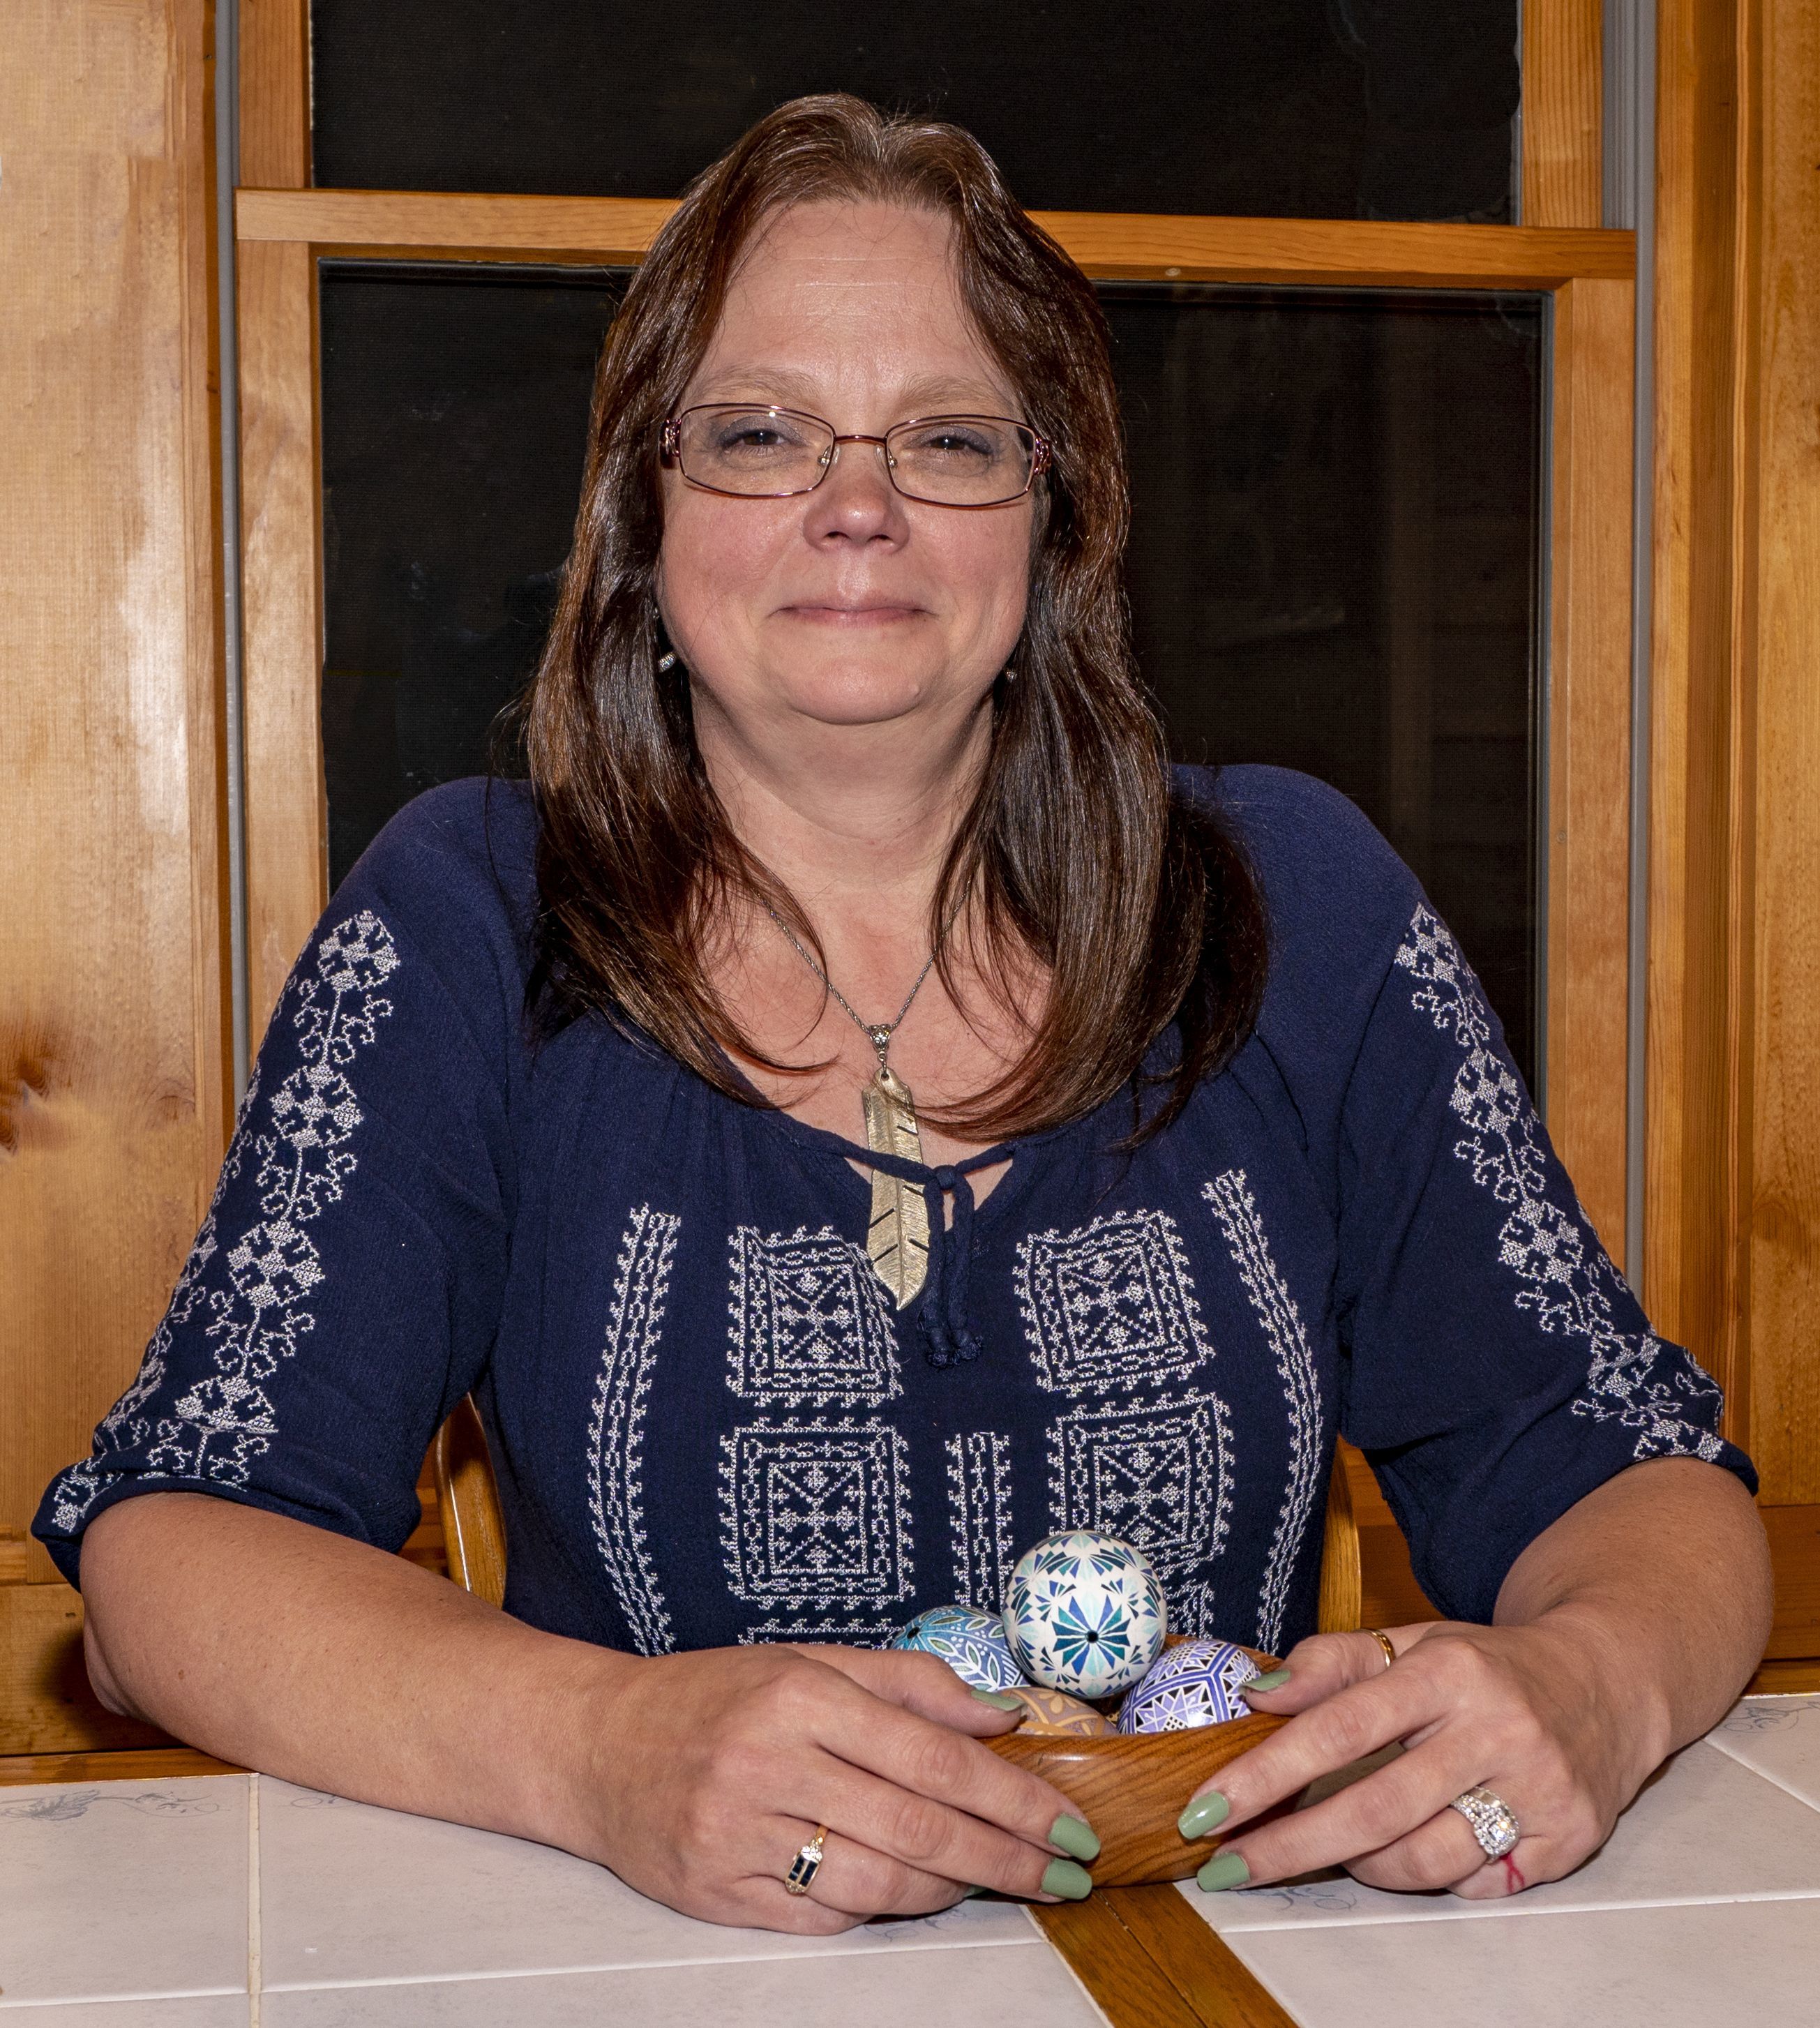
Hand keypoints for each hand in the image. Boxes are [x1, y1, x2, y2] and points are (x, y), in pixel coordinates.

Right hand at [581, 1642, 1100, 1930]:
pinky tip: (912, 1892)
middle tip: (1063, 1873)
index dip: (1014, 1798)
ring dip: (951, 1889)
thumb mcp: (810, 1660)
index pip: (936, 1757)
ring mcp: (739, 1832)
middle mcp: (770, 1761)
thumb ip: (912, 1684)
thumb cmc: (715, 1696)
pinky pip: (822, 1915)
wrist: (596, 1744)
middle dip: (1006, 1857)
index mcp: (802, 1693)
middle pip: (918, 1825)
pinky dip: (879, 1906)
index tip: (1067, 1823)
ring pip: (877, 1879)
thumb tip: (1003, 1715)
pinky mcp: (716, 1891)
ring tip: (993, 1882)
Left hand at [1180, 1617, 1666, 1898]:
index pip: (1340, 1727)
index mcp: (1447, 1671)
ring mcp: (1538, 1790)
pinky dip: (1427, 1877)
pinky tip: (1407, 1853)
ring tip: (1328, 1847)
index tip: (1207, 1807)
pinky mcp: (1568, 1840)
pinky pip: (1473, 1884)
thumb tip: (1255, 1693)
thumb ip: (1330, 1663)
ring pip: (1423, 1860)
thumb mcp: (1411, 1641)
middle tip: (1225, 1865)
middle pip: (1374, 1809)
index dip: (1267, 1772)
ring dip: (1357, 1865)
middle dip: (1288, 1844)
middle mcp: (1496, 1729)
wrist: (1606, 1679)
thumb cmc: (1487, 1665)